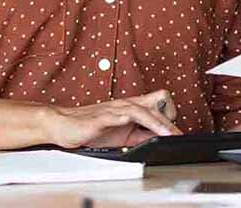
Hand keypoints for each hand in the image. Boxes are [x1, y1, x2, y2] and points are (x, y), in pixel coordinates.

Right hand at [42, 89, 181, 148]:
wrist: (63, 124)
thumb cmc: (90, 128)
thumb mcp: (122, 135)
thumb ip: (141, 135)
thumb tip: (161, 139)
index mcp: (131, 107)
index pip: (159, 102)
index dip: (170, 114)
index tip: (174, 132)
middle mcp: (125, 104)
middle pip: (155, 103)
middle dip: (170, 120)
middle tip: (178, 136)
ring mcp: (114, 109)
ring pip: (142, 109)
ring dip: (158, 122)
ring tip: (169, 135)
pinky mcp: (103, 117)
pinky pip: (122, 115)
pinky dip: (134, 120)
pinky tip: (143, 127)